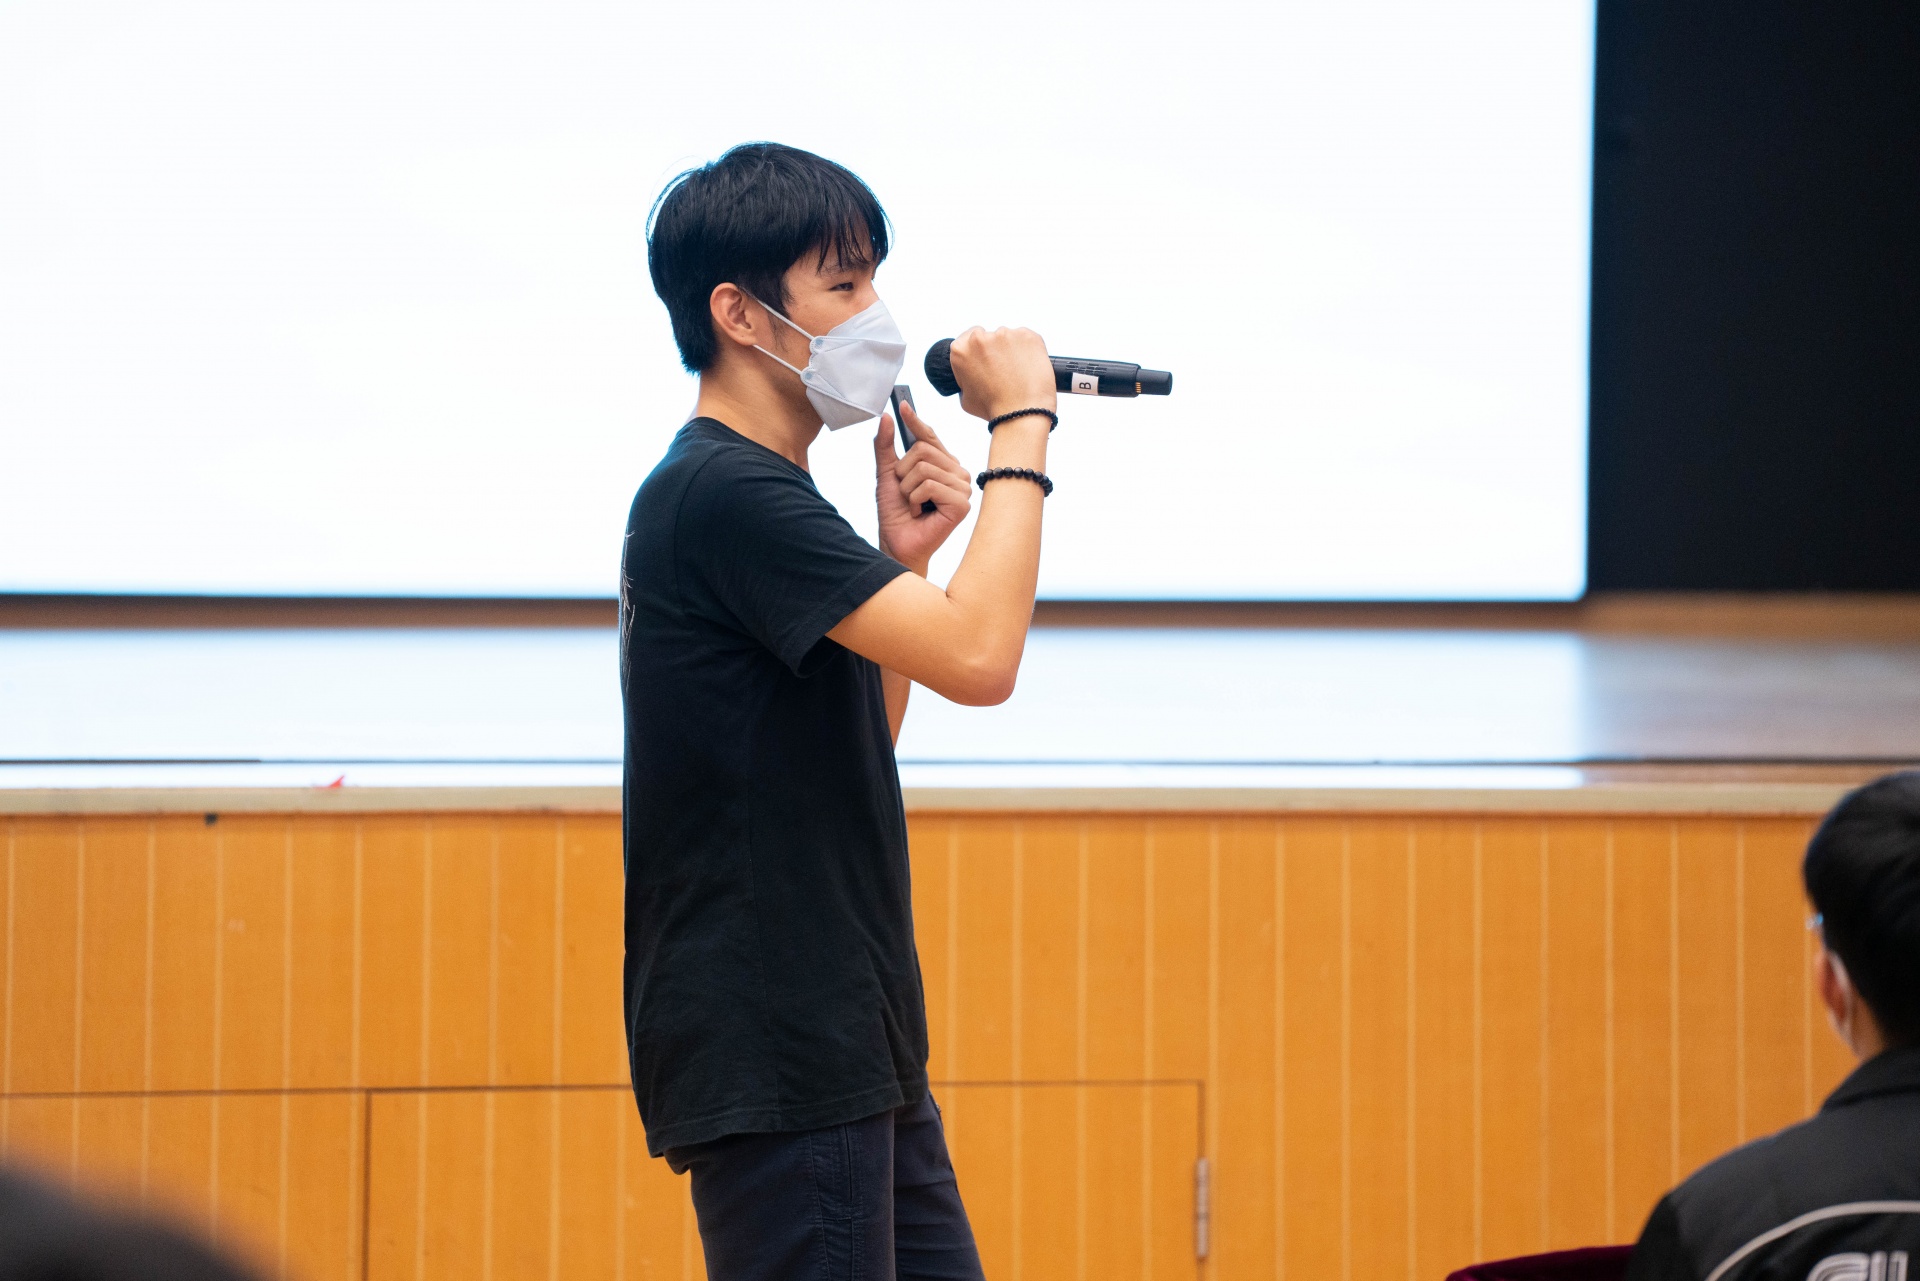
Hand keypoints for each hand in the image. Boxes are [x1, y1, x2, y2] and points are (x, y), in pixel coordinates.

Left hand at [874, 402, 971, 572]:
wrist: (897, 542)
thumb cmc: (896, 512)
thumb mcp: (887, 474)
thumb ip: (886, 446)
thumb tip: (888, 417)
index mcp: (944, 463)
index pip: (929, 436)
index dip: (915, 421)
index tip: (902, 405)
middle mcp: (957, 472)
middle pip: (923, 450)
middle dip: (903, 472)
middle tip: (907, 493)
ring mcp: (963, 488)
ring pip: (925, 468)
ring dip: (908, 489)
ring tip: (914, 504)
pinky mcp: (962, 504)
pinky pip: (930, 485)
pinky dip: (916, 500)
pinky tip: (921, 513)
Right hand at [948, 326, 1056, 422]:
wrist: (1022, 413)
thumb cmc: (993, 410)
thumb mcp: (965, 398)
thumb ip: (965, 379)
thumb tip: (971, 375)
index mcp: (961, 349)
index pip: (968, 338)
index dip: (979, 350)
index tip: (987, 359)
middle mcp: (980, 337)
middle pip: (989, 336)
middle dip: (996, 349)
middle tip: (1004, 370)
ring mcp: (1005, 334)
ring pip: (1009, 338)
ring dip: (1013, 350)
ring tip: (1019, 373)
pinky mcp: (1027, 335)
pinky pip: (1028, 340)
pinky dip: (1030, 350)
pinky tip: (1030, 368)